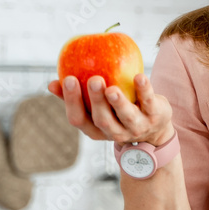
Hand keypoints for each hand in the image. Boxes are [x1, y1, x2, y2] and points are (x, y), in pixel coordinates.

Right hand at [47, 73, 174, 146]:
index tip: (67, 79)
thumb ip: (78, 96)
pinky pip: (148, 102)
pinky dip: (144, 90)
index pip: (79, 119)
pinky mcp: (155, 115)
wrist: (156, 126)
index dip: (72, 102)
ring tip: (111, 88)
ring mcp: (137, 126)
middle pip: (103, 120)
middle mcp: (116, 132)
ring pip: (126, 116)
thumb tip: (52, 83)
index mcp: (97, 130)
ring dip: (118, 102)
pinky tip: (139, 77)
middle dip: (96, 101)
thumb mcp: (98, 109)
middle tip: (93, 80)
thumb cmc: (119, 112)